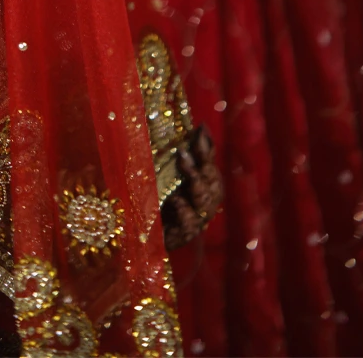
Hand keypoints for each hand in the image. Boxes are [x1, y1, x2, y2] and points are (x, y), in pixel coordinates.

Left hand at [162, 125, 221, 248]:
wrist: (152, 234)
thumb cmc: (166, 199)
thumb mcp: (174, 175)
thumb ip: (186, 155)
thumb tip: (195, 127)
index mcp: (206, 184)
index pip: (209, 162)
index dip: (206, 146)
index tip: (200, 128)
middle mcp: (206, 200)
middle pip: (210, 179)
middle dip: (201, 160)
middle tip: (186, 146)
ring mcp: (198, 218)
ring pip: (203, 199)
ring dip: (193, 178)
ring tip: (182, 161)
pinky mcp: (185, 234)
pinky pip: (189, 223)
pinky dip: (184, 210)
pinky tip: (176, 199)